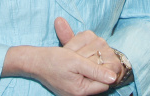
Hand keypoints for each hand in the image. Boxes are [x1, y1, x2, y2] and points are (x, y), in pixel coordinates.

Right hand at [0, 18, 118, 95]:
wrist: (35, 61)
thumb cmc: (54, 60)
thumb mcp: (76, 62)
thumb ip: (95, 71)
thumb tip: (114, 77)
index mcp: (81, 91)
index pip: (105, 82)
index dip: (104, 69)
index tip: (96, 57)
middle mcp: (80, 93)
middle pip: (101, 79)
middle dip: (97, 65)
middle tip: (85, 56)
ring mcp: (77, 89)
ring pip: (95, 74)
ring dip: (91, 63)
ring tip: (78, 57)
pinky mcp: (75, 83)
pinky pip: (87, 74)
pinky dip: (85, 64)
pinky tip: (77, 58)